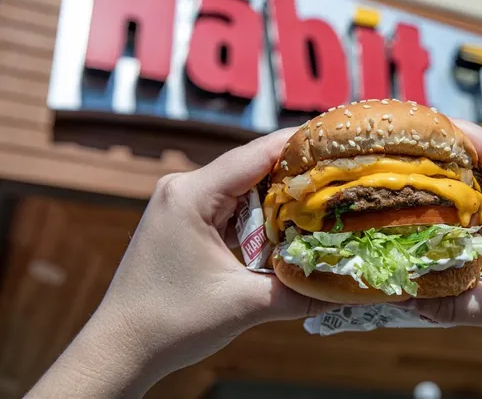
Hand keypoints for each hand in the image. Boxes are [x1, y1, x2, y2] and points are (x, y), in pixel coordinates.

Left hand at [27, 128, 333, 397]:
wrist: (119, 349)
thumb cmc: (170, 324)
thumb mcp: (242, 305)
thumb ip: (300, 292)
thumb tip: (351, 290)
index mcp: (191, 195)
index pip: (256, 154)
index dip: (300, 145)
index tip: (340, 142)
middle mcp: (183, 189)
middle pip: (252, 167)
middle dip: (296, 174)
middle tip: (341, 178)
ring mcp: (181, 204)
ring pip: (243, 187)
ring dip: (279, 197)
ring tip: (323, 201)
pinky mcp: (184, 221)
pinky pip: (230, 206)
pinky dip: (259, 215)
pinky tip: (287, 226)